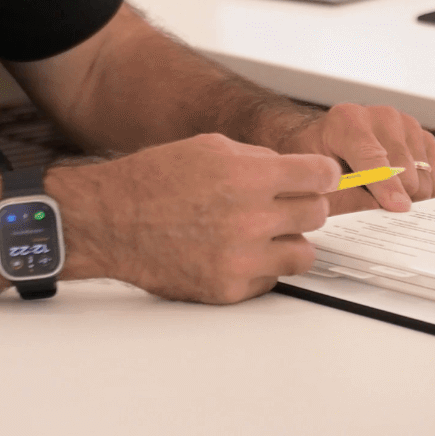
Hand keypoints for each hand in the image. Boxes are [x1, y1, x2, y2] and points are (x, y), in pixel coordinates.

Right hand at [52, 133, 337, 303]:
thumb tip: (294, 169)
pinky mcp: (230, 288)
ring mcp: (242, 257)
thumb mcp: (210, 147)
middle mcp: (250, 217)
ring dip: (288, 241)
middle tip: (283, 205)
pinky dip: (259, 267)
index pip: (322, 176)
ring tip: (261, 233)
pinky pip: (271, 280)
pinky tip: (233, 252)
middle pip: (317, 214)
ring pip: (304, 254)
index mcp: (249, 176)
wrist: (111, 222)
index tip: (321, 179)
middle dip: (303, 205)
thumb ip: (258, 159)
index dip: (323, 175)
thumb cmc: (153, 181)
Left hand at [276, 102, 434, 212]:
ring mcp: (407, 125)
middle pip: (404, 169)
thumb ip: (346, 199)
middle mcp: (381, 117)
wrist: (325, 142)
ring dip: (412, 196)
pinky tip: (410, 198)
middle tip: (380, 210)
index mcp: (347, 121)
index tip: (397, 206)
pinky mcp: (424, 138)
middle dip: (397, 198)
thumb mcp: (319, 181)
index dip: (385, 184)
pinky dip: (429, 193)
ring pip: (424, 175)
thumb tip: (378, 214)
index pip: (372, 155)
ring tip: (388, 200)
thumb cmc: (320, 162)